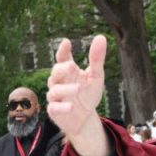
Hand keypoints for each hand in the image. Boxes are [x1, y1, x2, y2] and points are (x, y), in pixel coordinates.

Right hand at [47, 36, 112, 155]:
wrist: (85, 118)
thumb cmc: (88, 94)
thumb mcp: (96, 76)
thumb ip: (97, 58)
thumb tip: (101, 37)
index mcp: (68, 71)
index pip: (62, 58)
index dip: (63, 50)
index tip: (66, 42)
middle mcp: (59, 82)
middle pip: (56, 72)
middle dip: (63, 69)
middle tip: (73, 66)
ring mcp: (56, 96)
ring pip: (55, 90)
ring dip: (66, 89)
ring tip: (80, 88)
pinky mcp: (55, 110)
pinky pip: (55, 107)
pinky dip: (62, 107)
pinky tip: (71, 107)